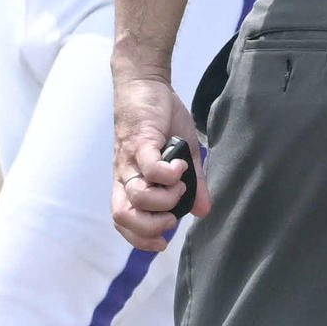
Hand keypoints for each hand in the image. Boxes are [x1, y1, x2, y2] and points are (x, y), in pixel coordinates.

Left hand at [111, 73, 208, 251]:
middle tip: (172, 216)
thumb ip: (193, 185)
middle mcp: (125, 174)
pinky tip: (180, 166)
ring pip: (138, 195)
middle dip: (150, 226)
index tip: (162, 242)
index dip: (139, 239)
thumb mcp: (181, 156)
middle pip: (123, 216)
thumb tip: (203, 211)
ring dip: (165, 198)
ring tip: (180, 184)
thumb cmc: (159, 119)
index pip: (123, 221)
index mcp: (130, 181)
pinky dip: (169, 174)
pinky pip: (150, 167)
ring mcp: (131, 159)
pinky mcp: (140, 141)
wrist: (145, 83)